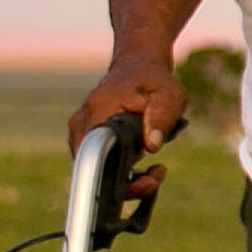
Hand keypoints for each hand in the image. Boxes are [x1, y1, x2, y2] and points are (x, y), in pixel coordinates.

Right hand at [66, 58, 181, 200]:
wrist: (139, 68)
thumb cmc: (154, 81)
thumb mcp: (169, 94)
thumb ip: (161, 116)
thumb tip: (151, 145)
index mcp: (98, 111)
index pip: (98, 158)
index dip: (121, 181)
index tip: (148, 182)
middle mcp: (82, 125)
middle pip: (96, 171)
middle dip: (130, 184)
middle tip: (158, 176)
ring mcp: (82, 133)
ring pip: (99, 171)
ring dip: (129, 178)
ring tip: (157, 171)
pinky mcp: (88, 139)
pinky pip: (102, 164)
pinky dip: (124, 171)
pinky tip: (146, 167)